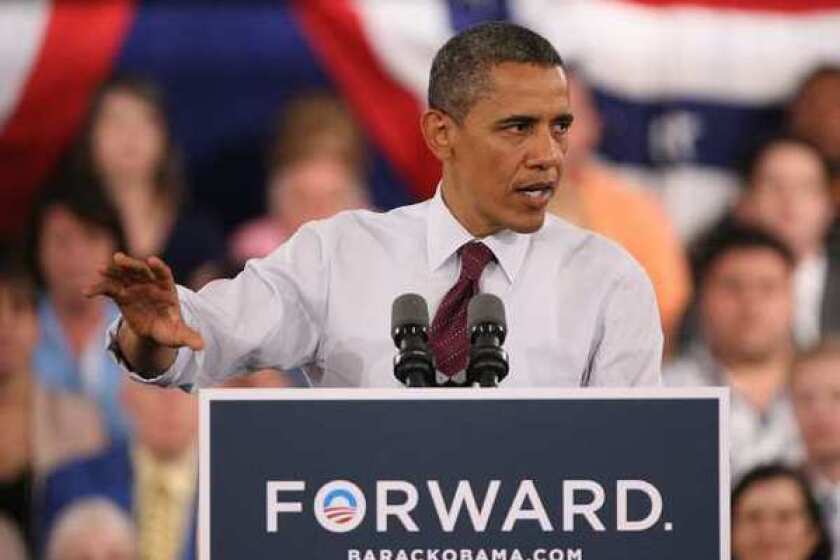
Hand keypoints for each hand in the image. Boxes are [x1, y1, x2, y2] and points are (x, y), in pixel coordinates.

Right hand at [85, 252, 204, 350]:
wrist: (155, 330)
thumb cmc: (169, 329)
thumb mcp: (178, 335)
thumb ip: (188, 337)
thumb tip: (201, 347)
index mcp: (167, 290)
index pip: (164, 274)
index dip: (158, 267)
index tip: (152, 261)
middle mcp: (150, 284)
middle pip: (141, 271)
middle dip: (131, 264)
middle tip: (119, 258)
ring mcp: (135, 287)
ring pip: (123, 275)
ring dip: (112, 271)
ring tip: (100, 269)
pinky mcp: (121, 295)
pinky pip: (109, 289)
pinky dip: (99, 289)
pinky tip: (87, 292)